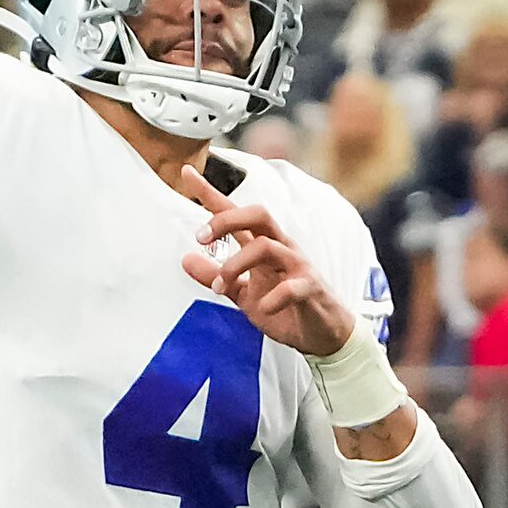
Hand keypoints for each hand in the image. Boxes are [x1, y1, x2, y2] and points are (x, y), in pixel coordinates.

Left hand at [178, 166, 357, 355]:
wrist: (322, 334)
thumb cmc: (286, 308)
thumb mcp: (243, 293)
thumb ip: (215, 276)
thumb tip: (185, 260)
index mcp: (264, 245)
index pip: (236, 213)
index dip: (211, 193)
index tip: (187, 173)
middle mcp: (281, 248)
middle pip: (259, 215)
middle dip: (226, 220)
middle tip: (201, 238)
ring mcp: (297, 266)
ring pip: (266, 247)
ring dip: (235, 264)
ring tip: (220, 287)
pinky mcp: (311, 288)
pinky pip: (293, 286)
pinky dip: (274, 297)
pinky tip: (264, 307)